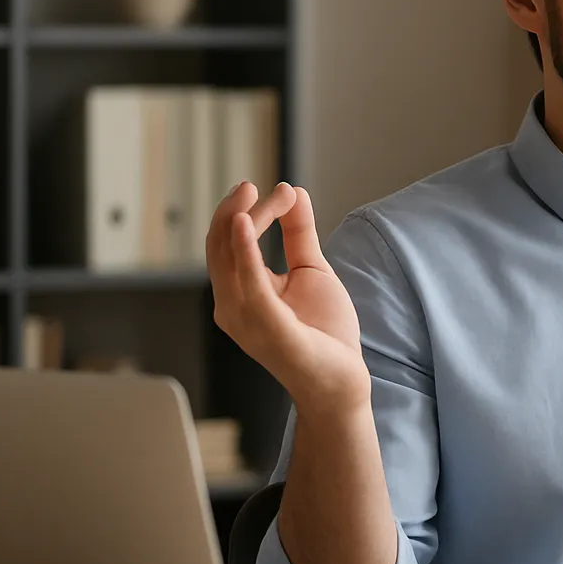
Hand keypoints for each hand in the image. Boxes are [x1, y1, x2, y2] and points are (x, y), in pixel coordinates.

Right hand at [205, 182, 369, 416]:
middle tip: (252, 185)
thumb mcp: (311, 269)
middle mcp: (232, 305)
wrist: (341, 378)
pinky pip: (247, 284)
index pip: (230, 242)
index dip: (249, 211)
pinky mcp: (266, 327)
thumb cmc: (323, 331)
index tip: (281, 190)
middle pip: (220, 247)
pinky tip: (247, 222)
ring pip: (228, 260)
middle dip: (235, 210)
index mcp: (240, 292)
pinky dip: (244, 251)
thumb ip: (299, 233)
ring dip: (241, 221)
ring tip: (253, 192)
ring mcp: (244, 319)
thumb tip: (294, 190)